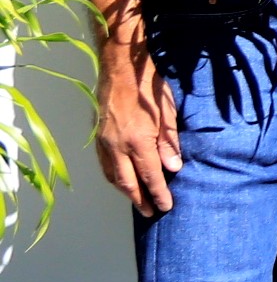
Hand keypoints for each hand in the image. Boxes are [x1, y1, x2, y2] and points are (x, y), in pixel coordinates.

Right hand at [95, 37, 181, 215]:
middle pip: (128, 182)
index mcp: (137, 141)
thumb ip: (170, 142)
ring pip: (113, 176)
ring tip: (138, 201)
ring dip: (126, 191)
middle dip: (140, 200)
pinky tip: (122, 180)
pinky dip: (114, 178)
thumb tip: (173, 168)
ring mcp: (104, 142)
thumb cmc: (149, 87)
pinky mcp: (98, 136)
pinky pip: (104, 165)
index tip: (166, 207)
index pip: (150, 175)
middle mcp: (117, 146)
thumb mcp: (168, 112)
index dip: (158, 193)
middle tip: (150, 213)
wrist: (120, 68)